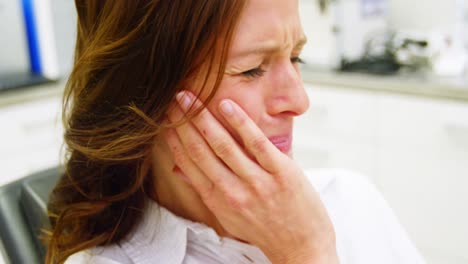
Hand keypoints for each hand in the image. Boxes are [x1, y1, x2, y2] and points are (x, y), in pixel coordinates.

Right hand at [165, 91, 337, 263]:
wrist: (301, 247)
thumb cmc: (263, 229)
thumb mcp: (229, 216)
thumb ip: (206, 190)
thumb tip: (179, 170)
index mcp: (217, 200)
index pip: (188, 163)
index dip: (174, 138)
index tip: (164, 117)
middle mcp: (232, 192)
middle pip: (200, 151)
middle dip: (184, 122)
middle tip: (173, 98)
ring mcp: (257, 183)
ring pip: (224, 145)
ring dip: (204, 118)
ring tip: (190, 97)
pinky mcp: (282, 173)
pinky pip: (257, 144)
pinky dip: (241, 124)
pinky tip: (226, 106)